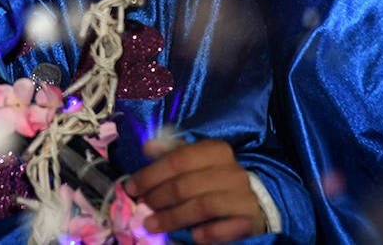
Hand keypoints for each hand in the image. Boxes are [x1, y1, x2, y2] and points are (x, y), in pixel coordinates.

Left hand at [124, 139, 265, 242]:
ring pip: (202, 206)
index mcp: (216, 151)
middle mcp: (232, 171)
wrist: (252, 202)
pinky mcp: (251, 220)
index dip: (151, 174)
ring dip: (172, 217)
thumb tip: (147, 147)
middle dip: (158, 197)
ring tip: (150, 225)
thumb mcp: (195, 162)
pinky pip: (228, 228)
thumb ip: (172, 154)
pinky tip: (193, 236)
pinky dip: (210, 233)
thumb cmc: (216, 179)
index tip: (131, 187)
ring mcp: (244, 196)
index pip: (178, 159)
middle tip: (141, 207)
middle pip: (186, 184)